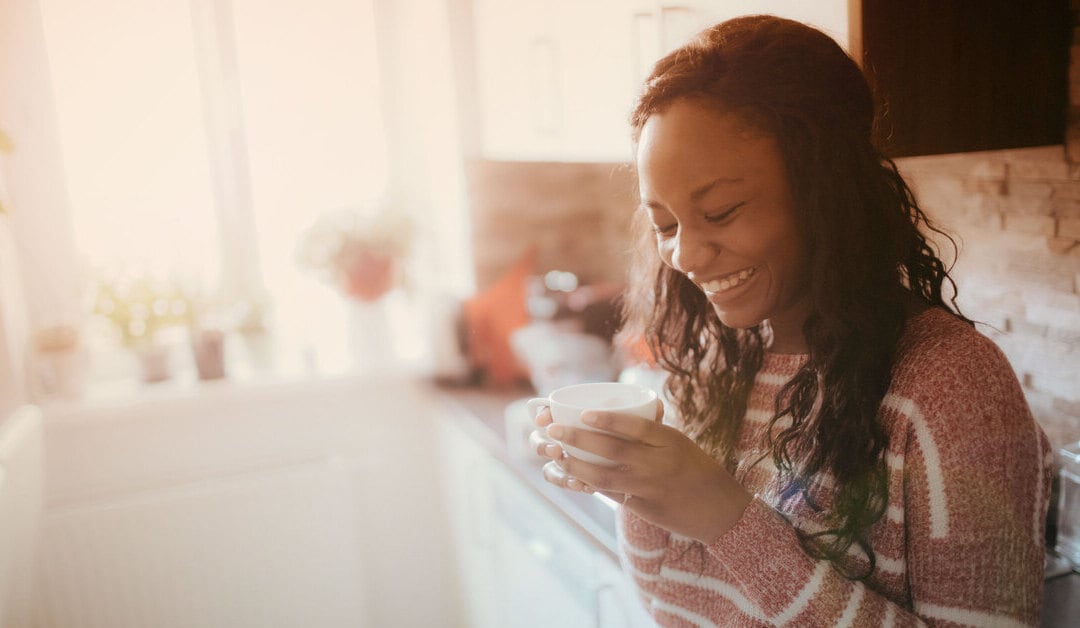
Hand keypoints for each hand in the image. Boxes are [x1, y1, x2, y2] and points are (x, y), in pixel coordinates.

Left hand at [531, 406, 750, 543]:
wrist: (719, 510)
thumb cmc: (697, 469)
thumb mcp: (680, 442)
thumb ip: (653, 429)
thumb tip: (628, 406)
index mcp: (669, 440)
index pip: (635, 426)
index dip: (608, 419)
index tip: (583, 413)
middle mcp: (659, 463)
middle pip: (613, 449)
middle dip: (578, 438)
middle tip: (552, 430)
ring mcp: (651, 487)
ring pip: (605, 476)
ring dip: (576, 466)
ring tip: (555, 455)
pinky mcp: (645, 508)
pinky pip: (611, 496)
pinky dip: (590, 486)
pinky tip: (571, 478)